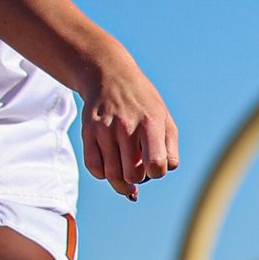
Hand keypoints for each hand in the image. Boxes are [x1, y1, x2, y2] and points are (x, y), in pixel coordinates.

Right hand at [81, 53, 179, 199]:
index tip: (154, 166)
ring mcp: (105, 130)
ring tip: (126, 177)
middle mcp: (126, 126)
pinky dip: (102, 175)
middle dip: (138, 179)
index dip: (157, 172)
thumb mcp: (165, 118)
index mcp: (150, 123)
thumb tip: (162, 172)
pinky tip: (110, 166)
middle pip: (132, 175)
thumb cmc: (143, 103)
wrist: (110, 76)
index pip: (156, 165)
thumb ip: (170, 148)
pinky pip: (94, 167)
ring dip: (121, 183)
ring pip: (112, 175)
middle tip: (138, 169)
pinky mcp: (88, 132)